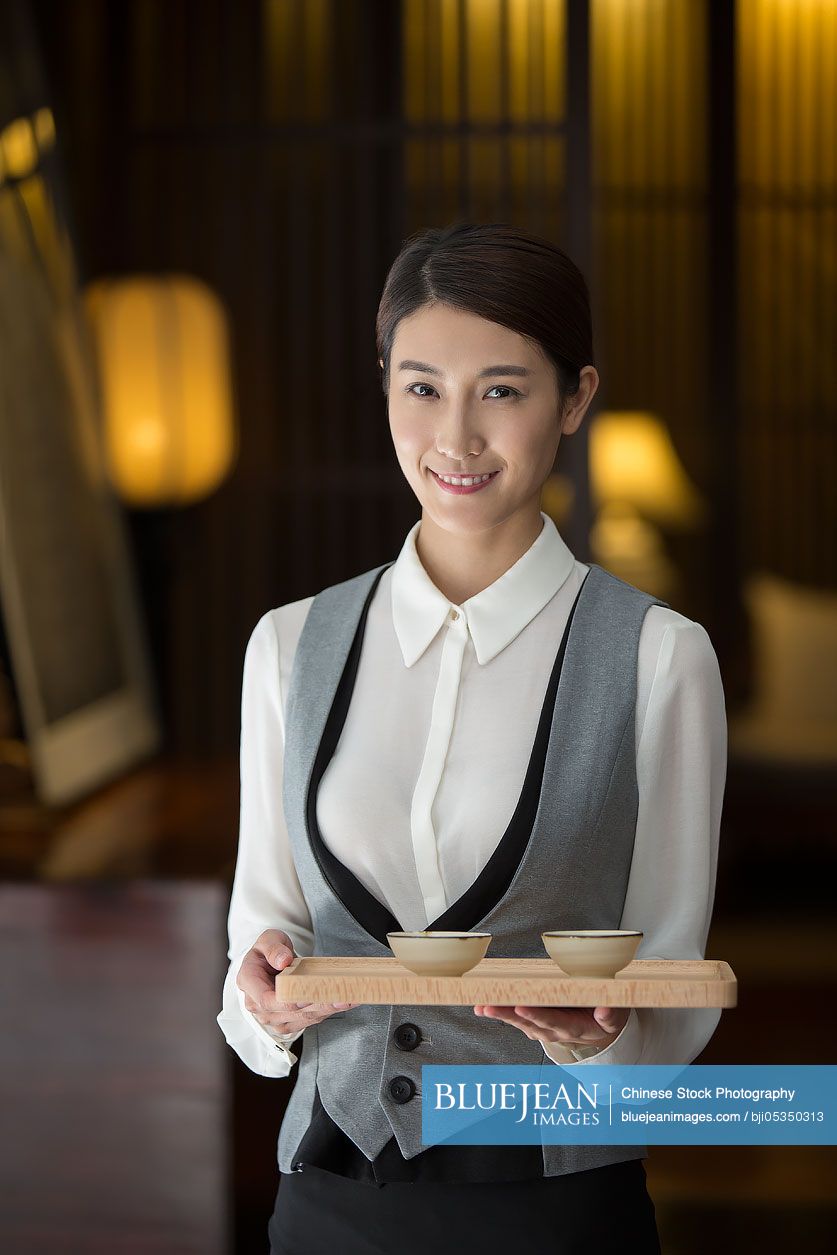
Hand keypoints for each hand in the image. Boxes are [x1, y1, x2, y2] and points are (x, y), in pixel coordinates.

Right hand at [237, 929, 359, 1034]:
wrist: (269, 963)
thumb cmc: (267, 951)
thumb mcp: (267, 939)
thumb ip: (273, 948)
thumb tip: (283, 961)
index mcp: (249, 983)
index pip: (267, 1000)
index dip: (287, 1001)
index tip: (306, 995)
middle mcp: (259, 1006)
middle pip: (290, 1012)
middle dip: (317, 1004)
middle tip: (340, 995)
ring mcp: (274, 1016)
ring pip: (303, 1018)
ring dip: (327, 1009)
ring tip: (348, 998)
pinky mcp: (289, 1021)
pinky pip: (309, 1019)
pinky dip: (328, 1010)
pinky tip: (345, 1001)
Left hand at [473, 1003, 629, 1048]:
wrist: (601, 1028)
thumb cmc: (606, 1018)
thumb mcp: (616, 1016)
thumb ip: (611, 1014)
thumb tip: (605, 1010)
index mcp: (574, 1027)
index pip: (553, 1021)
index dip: (537, 1015)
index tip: (521, 1007)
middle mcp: (554, 1030)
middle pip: (529, 1022)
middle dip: (507, 1014)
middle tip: (489, 1005)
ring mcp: (543, 1027)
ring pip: (519, 1021)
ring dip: (499, 1014)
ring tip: (481, 1006)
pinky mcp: (536, 1021)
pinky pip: (516, 1016)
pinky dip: (500, 1012)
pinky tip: (484, 1006)